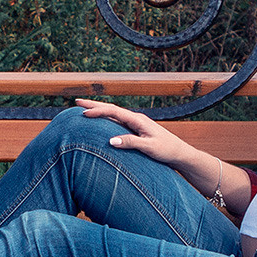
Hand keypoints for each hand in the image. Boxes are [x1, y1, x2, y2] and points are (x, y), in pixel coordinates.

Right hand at [75, 98, 190, 169]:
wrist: (179, 153)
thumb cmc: (166, 150)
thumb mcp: (149, 148)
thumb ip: (131, 142)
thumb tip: (110, 140)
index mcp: (138, 120)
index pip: (114, 112)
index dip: (98, 111)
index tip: (83, 113)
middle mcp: (136, 119)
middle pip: (111, 109)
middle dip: (94, 105)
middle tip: (76, 103)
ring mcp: (136, 123)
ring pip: (113, 114)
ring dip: (99, 111)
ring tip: (84, 110)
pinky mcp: (136, 129)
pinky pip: (117, 122)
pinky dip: (106, 119)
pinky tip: (100, 121)